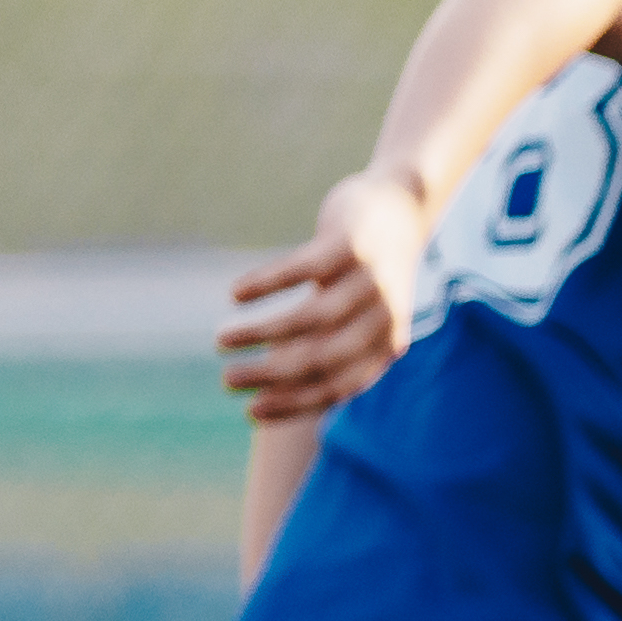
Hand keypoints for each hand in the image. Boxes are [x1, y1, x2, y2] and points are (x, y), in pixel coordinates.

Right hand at [221, 171, 438, 420]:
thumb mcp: (357, 318)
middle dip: (270, 376)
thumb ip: (329, 349)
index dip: (294, 403)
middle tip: (227, 380)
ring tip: (222, 340)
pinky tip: (235, 294)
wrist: (400, 209)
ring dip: (261, 333)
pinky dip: (265, 284)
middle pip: (323, 358)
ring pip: (311, 319)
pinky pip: (301, 269)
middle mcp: (385, 315)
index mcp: (387, 343)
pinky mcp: (351, 243)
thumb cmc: (365, 276)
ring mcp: (371, 278)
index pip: (340, 386)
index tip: (250, 412)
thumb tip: (274, 390)